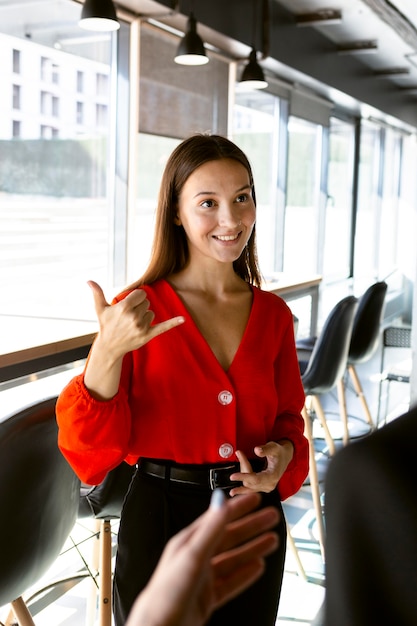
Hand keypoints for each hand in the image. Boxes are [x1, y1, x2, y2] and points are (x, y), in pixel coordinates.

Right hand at [89, 280, 184, 359]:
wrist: (109, 347)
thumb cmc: (105, 326)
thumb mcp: (100, 309)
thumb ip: (97, 294)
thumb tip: (89, 281)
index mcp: (124, 307)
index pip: (141, 294)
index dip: (137, 298)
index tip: (130, 304)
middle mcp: (134, 317)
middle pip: (146, 303)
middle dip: (139, 308)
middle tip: (128, 317)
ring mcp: (141, 327)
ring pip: (151, 313)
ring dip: (144, 317)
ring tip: (132, 325)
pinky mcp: (148, 335)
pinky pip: (163, 326)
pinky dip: (173, 323)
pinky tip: (182, 319)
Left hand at [125, 491, 278, 625]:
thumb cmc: (167, 592)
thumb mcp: (192, 555)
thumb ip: (210, 528)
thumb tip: (220, 502)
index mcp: (189, 541)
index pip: (218, 518)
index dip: (238, 507)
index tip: (255, 498)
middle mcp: (196, 557)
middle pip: (230, 537)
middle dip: (252, 526)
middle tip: (271, 517)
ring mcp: (203, 577)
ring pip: (233, 559)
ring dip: (253, 548)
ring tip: (272, 540)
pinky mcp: (207, 597)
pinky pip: (232, 582)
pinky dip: (246, 574)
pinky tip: (258, 567)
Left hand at [229, 441, 293, 495]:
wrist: (285, 457)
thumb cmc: (279, 452)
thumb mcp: (274, 447)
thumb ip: (265, 449)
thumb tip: (256, 450)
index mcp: (273, 476)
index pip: (255, 479)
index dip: (243, 477)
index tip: (232, 476)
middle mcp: (270, 484)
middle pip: (250, 482)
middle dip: (243, 468)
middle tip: (239, 453)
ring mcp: (266, 488)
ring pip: (248, 485)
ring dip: (242, 474)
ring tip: (240, 459)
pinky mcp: (263, 488)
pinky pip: (250, 488)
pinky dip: (242, 485)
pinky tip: (234, 491)